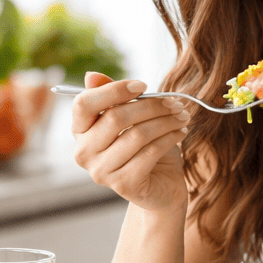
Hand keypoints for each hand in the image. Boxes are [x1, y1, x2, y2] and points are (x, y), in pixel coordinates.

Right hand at [72, 71, 189, 211]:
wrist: (161, 187)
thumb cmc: (146, 149)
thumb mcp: (132, 121)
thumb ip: (115, 99)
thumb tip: (92, 75)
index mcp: (80, 132)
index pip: (84, 103)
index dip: (114, 91)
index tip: (144, 85)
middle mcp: (84, 153)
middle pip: (115, 117)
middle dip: (151, 106)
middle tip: (175, 103)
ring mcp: (101, 171)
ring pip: (137, 134)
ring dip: (166, 121)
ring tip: (182, 116)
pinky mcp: (123, 184)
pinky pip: (150, 152)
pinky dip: (170, 138)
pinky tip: (181, 132)